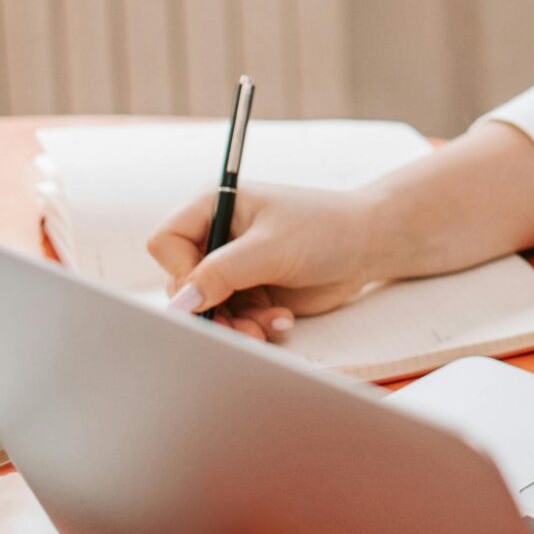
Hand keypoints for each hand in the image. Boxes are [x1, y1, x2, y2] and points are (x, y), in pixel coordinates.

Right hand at [147, 182, 384, 339]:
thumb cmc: (324, 229)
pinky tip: (281, 321)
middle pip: (183, 283)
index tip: (208, 292)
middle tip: (241, 327)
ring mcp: (233, 265)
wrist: (368, 245)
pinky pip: (233, 318)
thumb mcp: (270, 248)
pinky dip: (253, 326)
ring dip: (235, 325)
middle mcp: (218, 235)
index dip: (180, 272)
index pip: (166, 242)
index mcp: (214, 206)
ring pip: (207, 308)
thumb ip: (222, 273)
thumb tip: (182, 301)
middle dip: (211, 310)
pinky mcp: (250, 290)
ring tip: (265, 327)